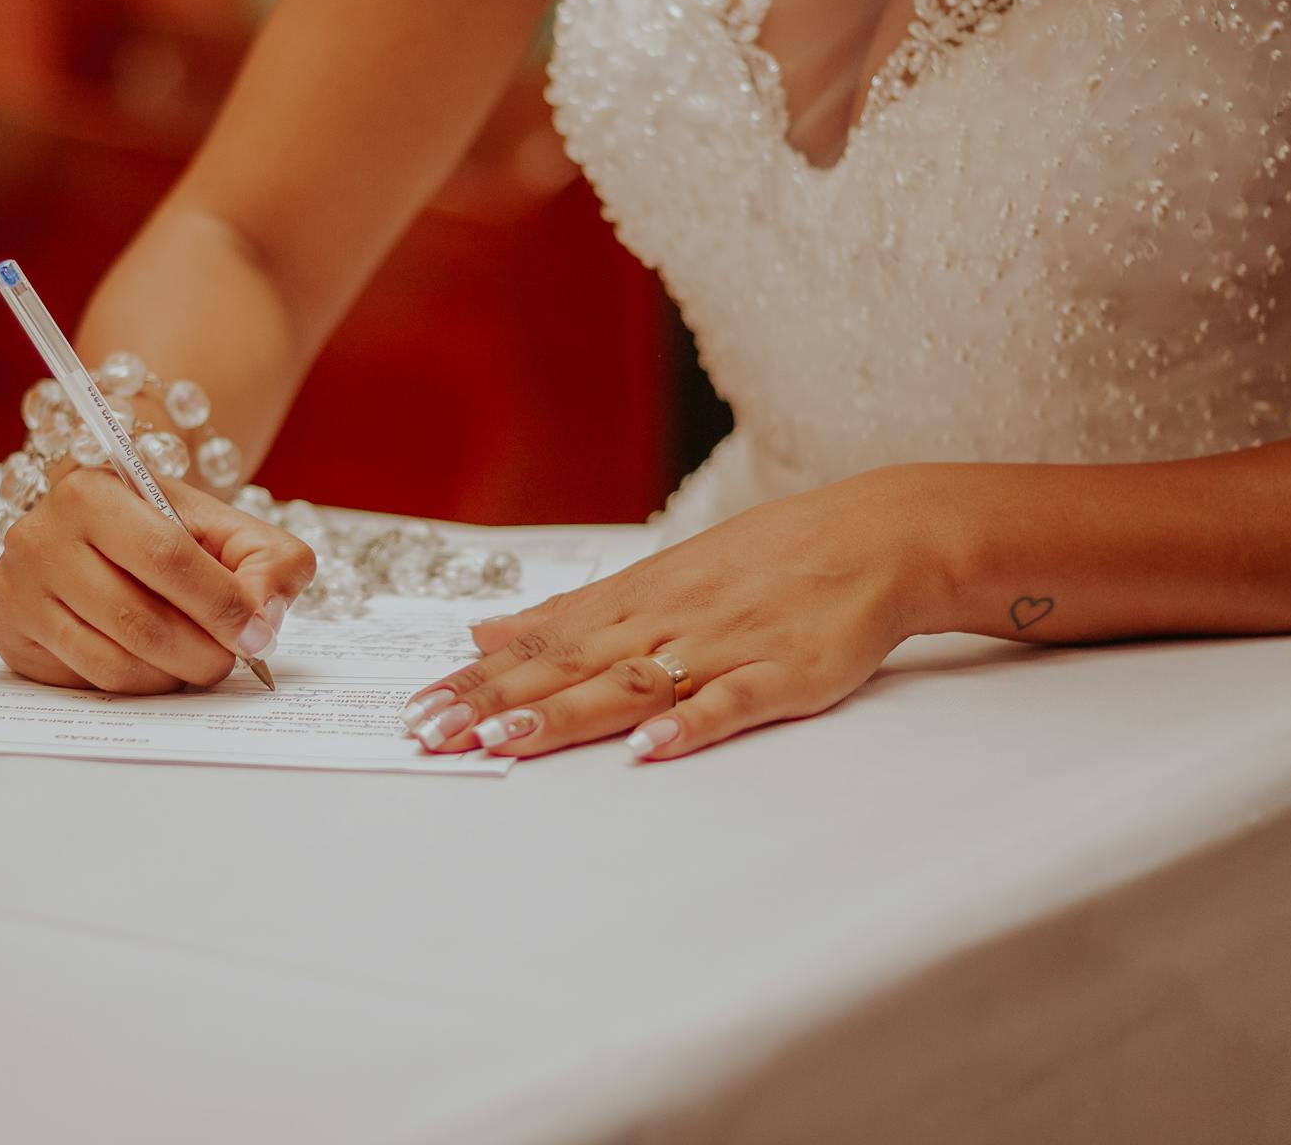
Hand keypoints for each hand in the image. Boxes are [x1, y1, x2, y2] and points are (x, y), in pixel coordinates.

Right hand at [0, 468, 316, 693]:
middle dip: (203, 652)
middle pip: (139, 620)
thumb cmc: (171, 533)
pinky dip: (135, 685)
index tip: (257, 634)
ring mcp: (16, 590)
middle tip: (231, 658)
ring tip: (197, 660)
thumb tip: (264, 619)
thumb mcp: (229, 529)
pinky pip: (85, 683)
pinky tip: (154, 663)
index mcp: (92, 492)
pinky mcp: (8, 636)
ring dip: (172, 675)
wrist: (106, 530)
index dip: (222, 605)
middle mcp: (39, 537)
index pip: (168, 557)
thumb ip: (270, 562)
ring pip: (112, 663)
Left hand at [402, 468, 941, 760]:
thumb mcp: (657, 575)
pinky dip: (687, 726)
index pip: (538, 643)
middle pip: (567, 665)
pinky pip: (729, 704)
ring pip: (631, 682)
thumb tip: (487, 628)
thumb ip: (573, 611)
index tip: (417, 708)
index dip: (476, 678)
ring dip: (565, 712)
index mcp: (631, 600)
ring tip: (505, 740)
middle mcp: (664, 620)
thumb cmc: (760, 561)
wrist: (872, 537)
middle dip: (494, 700)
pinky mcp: (781, 675)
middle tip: (431, 734)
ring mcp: (723, 647)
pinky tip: (645, 752)